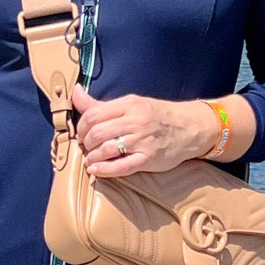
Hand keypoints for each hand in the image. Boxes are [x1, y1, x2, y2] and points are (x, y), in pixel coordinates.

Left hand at [72, 84, 216, 178]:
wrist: (189, 128)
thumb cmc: (157, 116)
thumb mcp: (131, 104)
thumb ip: (101, 104)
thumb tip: (75, 93)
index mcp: (129, 104)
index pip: (93, 114)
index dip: (81, 127)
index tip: (81, 134)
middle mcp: (136, 120)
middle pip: (96, 133)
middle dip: (85, 143)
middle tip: (86, 148)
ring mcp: (142, 140)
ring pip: (106, 149)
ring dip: (92, 157)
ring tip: (90, 160)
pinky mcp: (148, 159)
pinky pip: (120, 167)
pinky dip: (103, 170)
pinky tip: (96, 170)